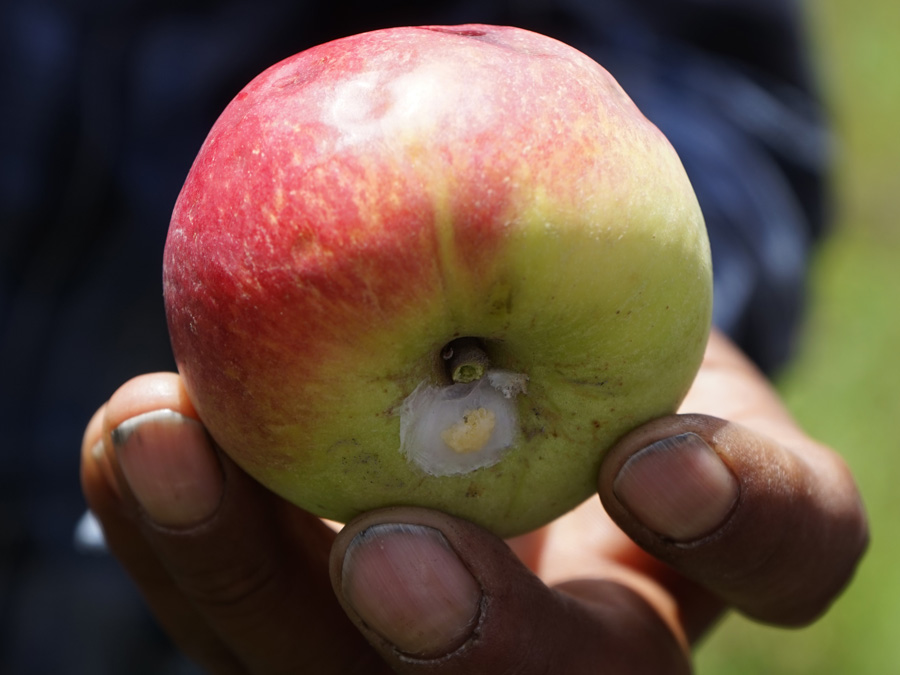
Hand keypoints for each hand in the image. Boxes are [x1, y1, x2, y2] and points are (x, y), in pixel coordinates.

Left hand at [81, 329, 866, 673]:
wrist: (515, 394)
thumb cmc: (608, 361)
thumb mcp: (662, 340)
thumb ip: (666, 361)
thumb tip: (622, 373)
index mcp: (679, 568)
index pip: (772, 568)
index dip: (732, 527)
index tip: (656, 462)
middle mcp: (561, 648)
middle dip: (465, 646)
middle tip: (386, 551)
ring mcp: (420, 648)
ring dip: (245, 575)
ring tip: (158, 434)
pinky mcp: (307, 620)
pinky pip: (237, 609)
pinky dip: (176, 534)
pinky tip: (134, 440)